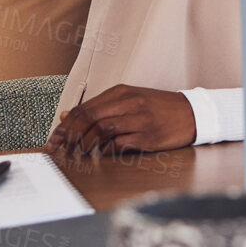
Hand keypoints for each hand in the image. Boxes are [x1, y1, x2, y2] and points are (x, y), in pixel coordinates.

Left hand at [46, 84, 195, 154]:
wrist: (192, 113)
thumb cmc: (157, 108)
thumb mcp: (129, 101)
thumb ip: (98, 108)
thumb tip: (66, 116)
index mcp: (121, 92)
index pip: (84, 108)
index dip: (64, 127)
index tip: (53, 142)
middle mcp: (129, 102)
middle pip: (89, 118)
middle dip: (69, 137)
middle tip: (61, 151)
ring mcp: (140, 119)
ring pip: (101, 131)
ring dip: (86, 145)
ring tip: (80, 154)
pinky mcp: (148, 137)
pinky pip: (119, 145)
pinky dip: (106, 151)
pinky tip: (102, 154)